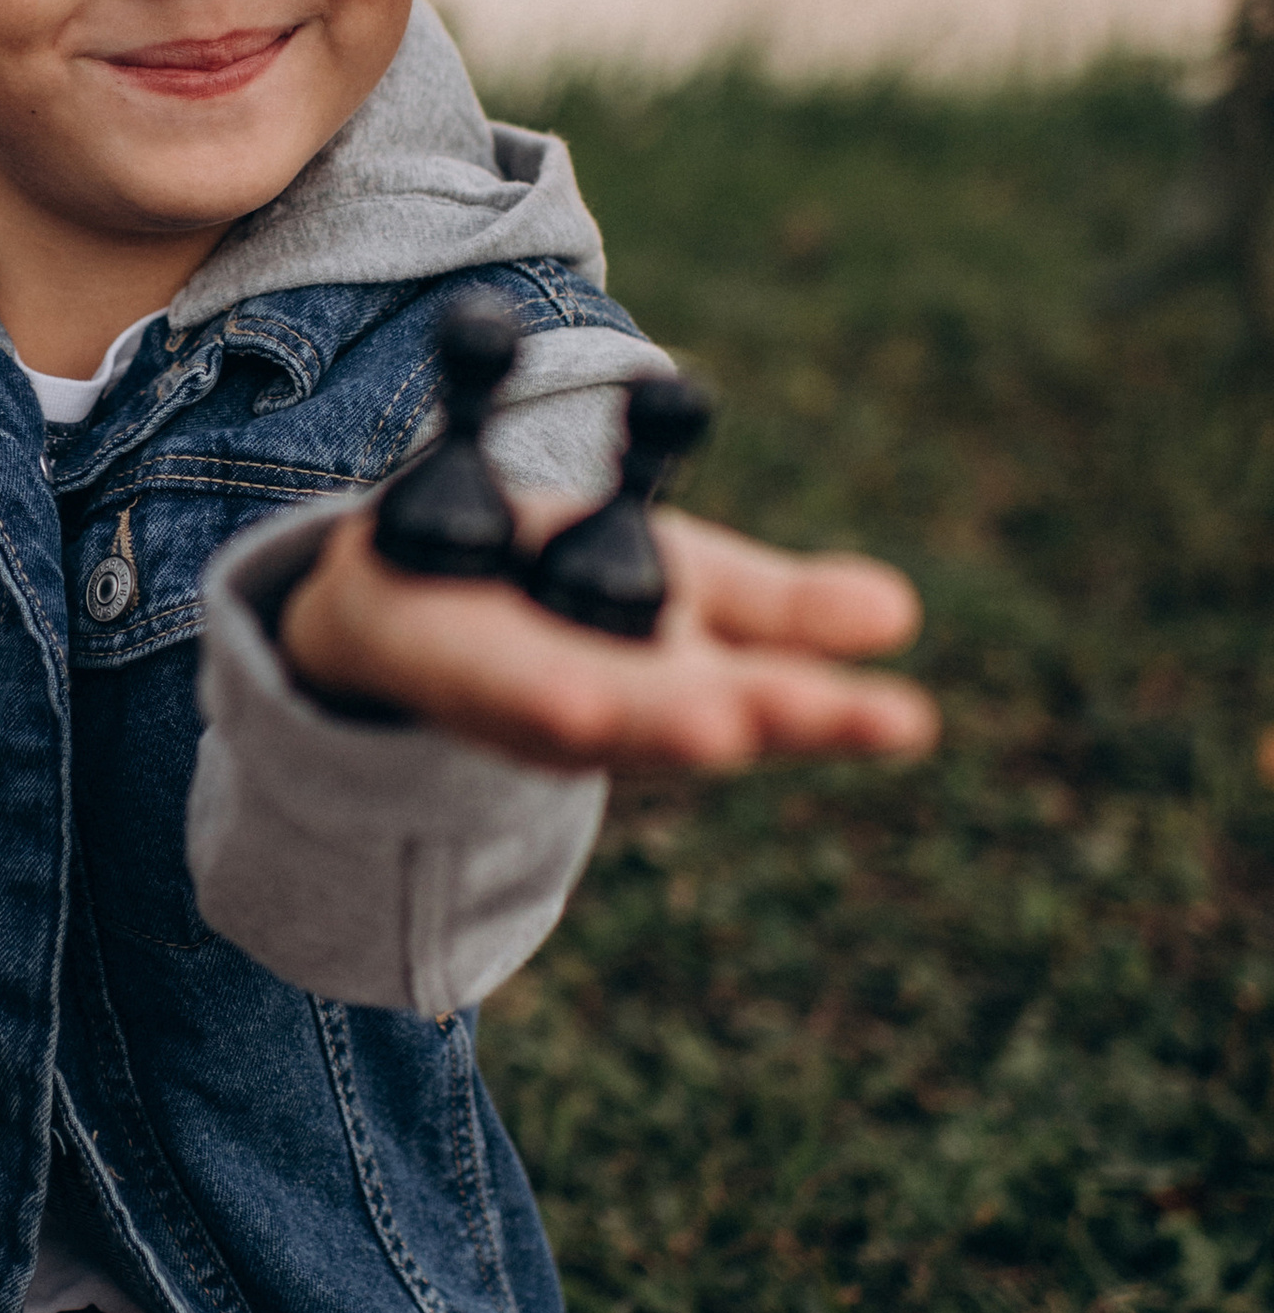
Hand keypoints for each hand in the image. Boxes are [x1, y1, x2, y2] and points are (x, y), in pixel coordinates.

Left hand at [278, 491, 937, 775]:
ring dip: (651, 722)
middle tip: (825, 724)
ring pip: (589, 712)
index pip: (767, 705)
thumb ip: (779, 609)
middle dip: (752, 720)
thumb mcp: (683, 585)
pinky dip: (530, 692)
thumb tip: (898, 613)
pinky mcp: (428, 660)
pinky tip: (576, 705)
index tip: (910, 720)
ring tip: (718, 726)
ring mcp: (512, 698)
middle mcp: (602, 712)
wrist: (402, 587)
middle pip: (684, 718)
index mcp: (676, 690)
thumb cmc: (559, 593)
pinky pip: (478, 677)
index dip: (833, 718)